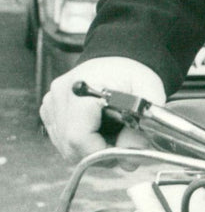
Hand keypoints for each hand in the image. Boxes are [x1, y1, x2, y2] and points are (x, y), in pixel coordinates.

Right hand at [40, 57, 165, 162]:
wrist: (116, 58)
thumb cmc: (131, 72)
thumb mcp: (149, 91)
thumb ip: (145, 123)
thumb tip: (133, 154)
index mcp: (81, 88)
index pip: (78, 137)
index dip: (101, 152)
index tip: (121, 149)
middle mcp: (59, 95)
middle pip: (71, 147)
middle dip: (99, 152)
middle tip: (121, 139)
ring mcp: (50, 103)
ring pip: (66, 148)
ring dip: (90, 148)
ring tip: (110, 130)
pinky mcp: (48, 111)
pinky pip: (62, 141)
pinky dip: (81, 142)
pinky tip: (96, 127)